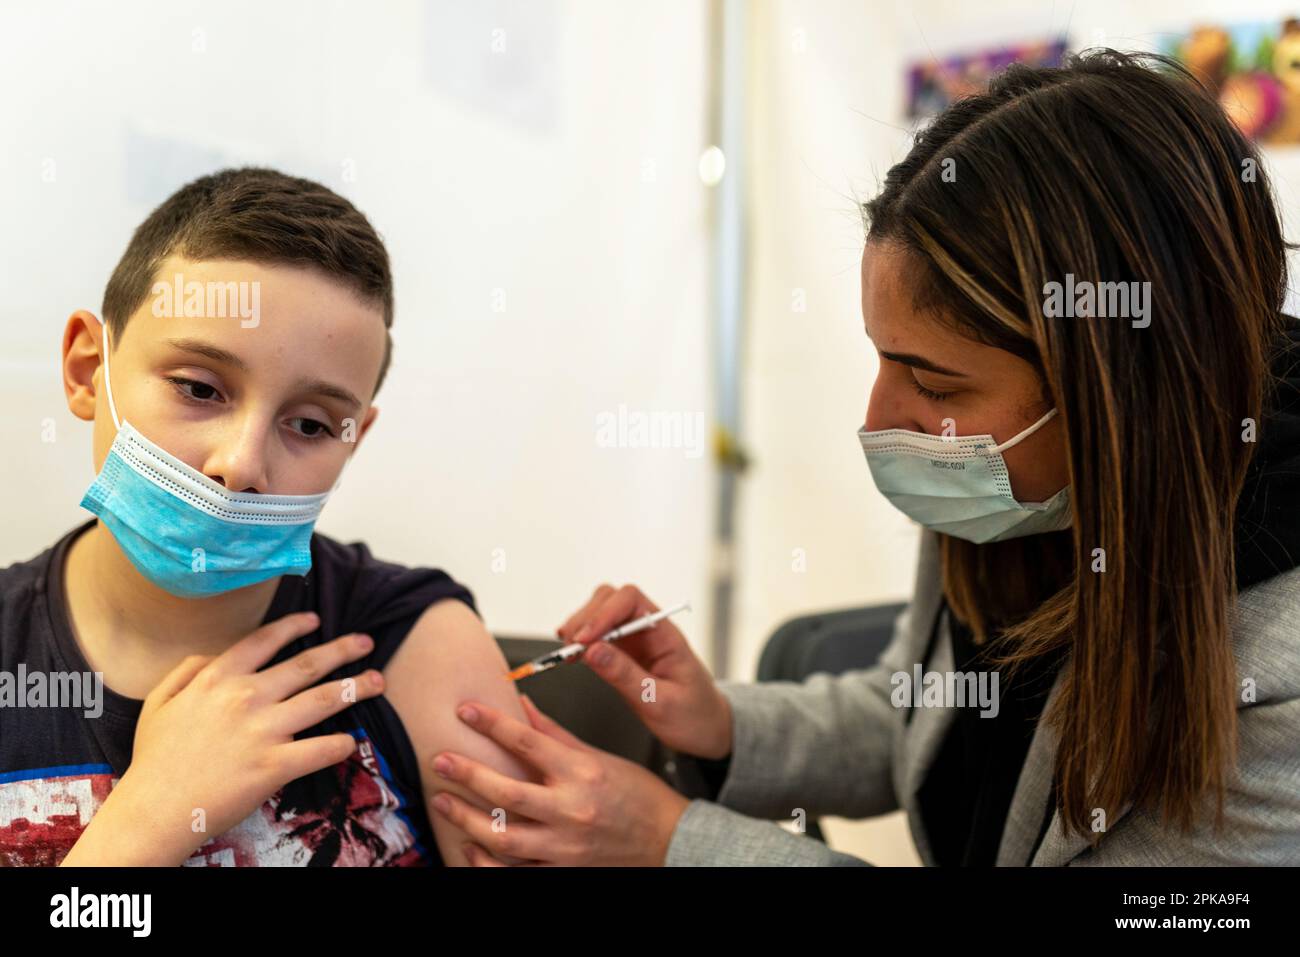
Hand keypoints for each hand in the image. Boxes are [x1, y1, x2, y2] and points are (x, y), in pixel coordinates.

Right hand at [65, 611, 383, 864]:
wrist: (153, 811)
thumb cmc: (154, 760)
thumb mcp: (158, 702)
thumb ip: (187, 671)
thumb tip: (213, 655)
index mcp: (217, 679)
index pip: (264, 641)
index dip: (294, 626)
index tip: (316, 620)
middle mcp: (246, 697)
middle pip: (306, 665)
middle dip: (342, 650)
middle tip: (366, 642)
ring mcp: (263, 731)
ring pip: (323, 700)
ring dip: (355, 687)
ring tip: (377, 680)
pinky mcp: (275, 766)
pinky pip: (320, 750)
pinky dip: (341, 744)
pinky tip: (352, 740)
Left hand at [429, 695, 690, 865]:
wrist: (669, 842)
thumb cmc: (638, 797)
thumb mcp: (598, 757)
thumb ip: (554, 734)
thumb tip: (521, 705)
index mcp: (582, 774)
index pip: (528, 742)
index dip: (492, 724)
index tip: (466, 711)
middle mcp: (572, 811)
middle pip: (508, 792)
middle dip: (468, 775)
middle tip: (440, 761)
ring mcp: (565, 847)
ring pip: (504, 837)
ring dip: (467, 819)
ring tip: (444, 801)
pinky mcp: (562, 872)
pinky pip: (515, 871)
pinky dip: (487, 862)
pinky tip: (470, 846)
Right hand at [558, 584, 731, 758]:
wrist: (707, 730)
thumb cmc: (693, 716)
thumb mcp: (660, 703)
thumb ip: (626, 676)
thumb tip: (593, 651)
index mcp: (666, 635)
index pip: (631, 601)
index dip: (603, 614)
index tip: (584, 640)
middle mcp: (649, 630)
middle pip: (611, 599)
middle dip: (586, 619)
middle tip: (570, 649)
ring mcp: (636, 640)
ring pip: (600, 612)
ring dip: (580, 627)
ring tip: (568, 654)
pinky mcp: (624, 653)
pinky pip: (598, 635)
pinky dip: (581, 640)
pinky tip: (573, 655)